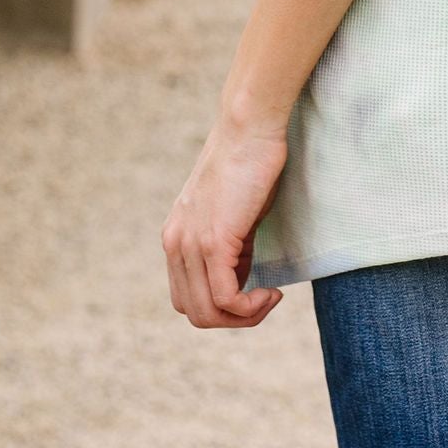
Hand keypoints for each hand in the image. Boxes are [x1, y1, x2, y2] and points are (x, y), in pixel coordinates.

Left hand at [162, 110, 288, 328]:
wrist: (249, 128)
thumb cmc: (251, 164)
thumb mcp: (234, 216)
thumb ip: (230, 248)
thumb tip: (242, 278)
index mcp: (175, 238)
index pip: (187, 297)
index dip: (222, 306)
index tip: (254, 288)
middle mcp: (175, 244)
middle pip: (194, 312)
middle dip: (233, 319)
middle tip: (265, 300)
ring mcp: (191, 244)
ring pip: (207, 312)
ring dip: (245, 317)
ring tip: (270, 297)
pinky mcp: (213, 242)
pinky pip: (226, 298)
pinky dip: (250, 307)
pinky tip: (272, 292)